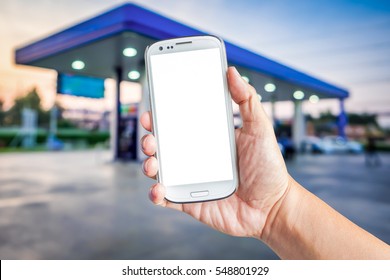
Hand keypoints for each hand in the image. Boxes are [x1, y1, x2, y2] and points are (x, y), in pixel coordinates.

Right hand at [140, 67, 289, 238]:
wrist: (273, 208)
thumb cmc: (269, 168)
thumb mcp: (260, 129)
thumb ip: (247, 100)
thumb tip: (232, 72)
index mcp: (208, 138)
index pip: (179, 123)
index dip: (162, 115)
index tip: (154, 107)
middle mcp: (195, 157)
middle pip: (163, 145)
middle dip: (150, 138)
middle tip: (150, 135)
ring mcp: (190, 179)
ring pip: (160, 169)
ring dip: (149, 164)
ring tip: (153, 163)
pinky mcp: (189, 202)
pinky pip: (166, 198)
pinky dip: (156, 194)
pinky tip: (159, 189)